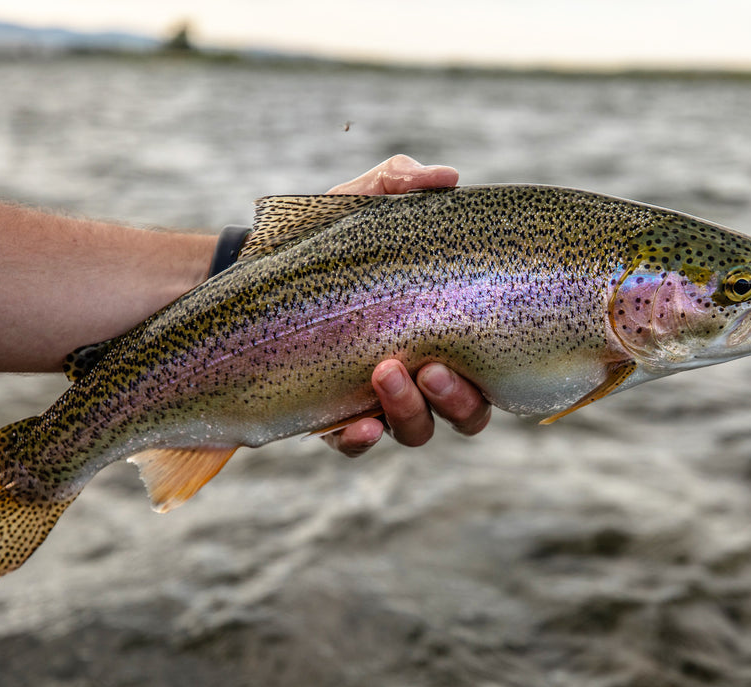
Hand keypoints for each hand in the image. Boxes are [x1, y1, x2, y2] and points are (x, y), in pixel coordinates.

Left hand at [322, 155, 491, 456]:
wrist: (254, 270)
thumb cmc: (327, 241)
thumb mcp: (362, 205)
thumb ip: (400, 184)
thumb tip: (447, 178)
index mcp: (442, 336)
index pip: (489, 370)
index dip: (496, 370)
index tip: (480, 344)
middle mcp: (419, 377)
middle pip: (466, 412)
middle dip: (457, 397)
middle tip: (430, 366)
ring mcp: (377, 402)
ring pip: (417, 431)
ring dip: (410, 410)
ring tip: (386, 371)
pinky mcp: (331, 419)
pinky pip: (354, 444)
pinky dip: (362, 438)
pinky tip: (362, 423)